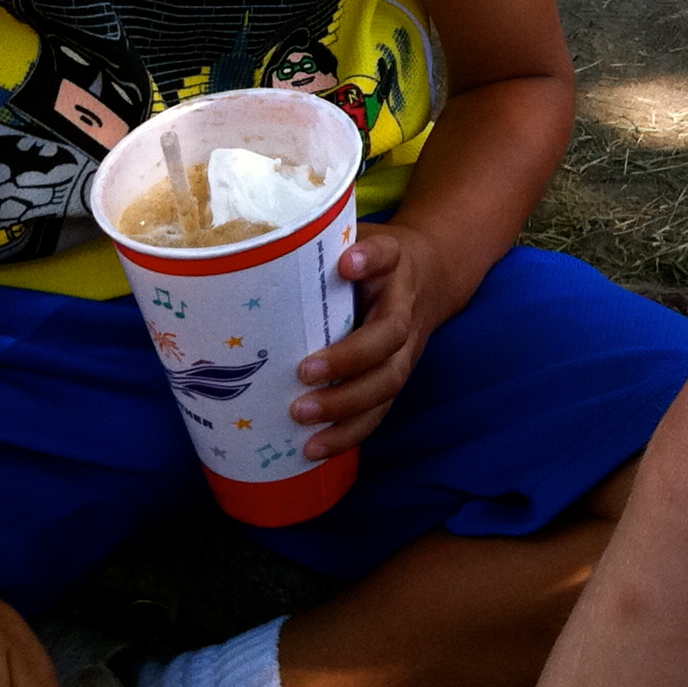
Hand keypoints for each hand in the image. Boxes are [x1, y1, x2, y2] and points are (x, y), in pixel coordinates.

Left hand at [291, 220, 474, 456]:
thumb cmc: (373, 260)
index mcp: (393, 265)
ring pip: (387, 383)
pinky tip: (313, 449)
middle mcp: (404, 308)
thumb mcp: (355, 238)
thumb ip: (317, 243)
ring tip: (301, 419)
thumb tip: (257, 252)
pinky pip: (378, 411)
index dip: (370, 260)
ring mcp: (405, 349)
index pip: (386, 256)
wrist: (430, 277)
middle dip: (349, 360)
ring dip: (346, 407)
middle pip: (389, 339)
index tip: (347, 262)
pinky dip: (348, 434)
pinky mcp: (395, 378)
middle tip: (303, 372)